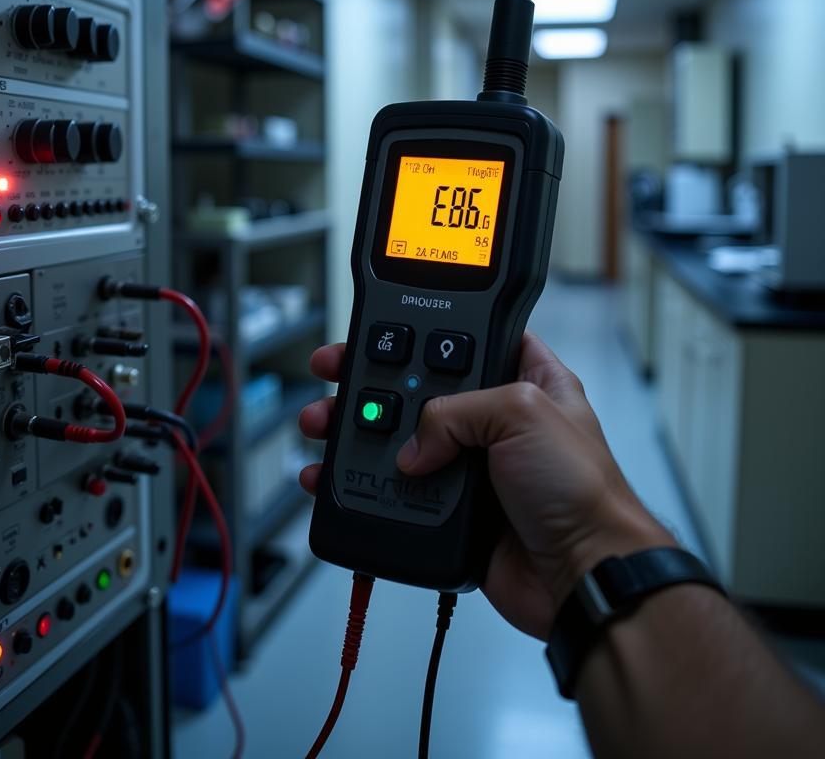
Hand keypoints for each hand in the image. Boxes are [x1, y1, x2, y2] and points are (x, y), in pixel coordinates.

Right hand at [298, 332, 672, 638]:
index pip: (465, 339)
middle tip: (332, 372)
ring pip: (396, 440)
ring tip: (320, 424)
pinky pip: (392, 492)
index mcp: (523, 380)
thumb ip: (456, 409)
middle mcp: (492, 421)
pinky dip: (358, 485)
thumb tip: (413, 444)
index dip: (422, 329)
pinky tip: (329, 477)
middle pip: (415, 389)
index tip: (378, 325)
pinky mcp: (447, 511)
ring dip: (351, 432)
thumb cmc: (582, 490)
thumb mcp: (524, 412)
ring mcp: (468, 466)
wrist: (583, 577)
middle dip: (368, 380)